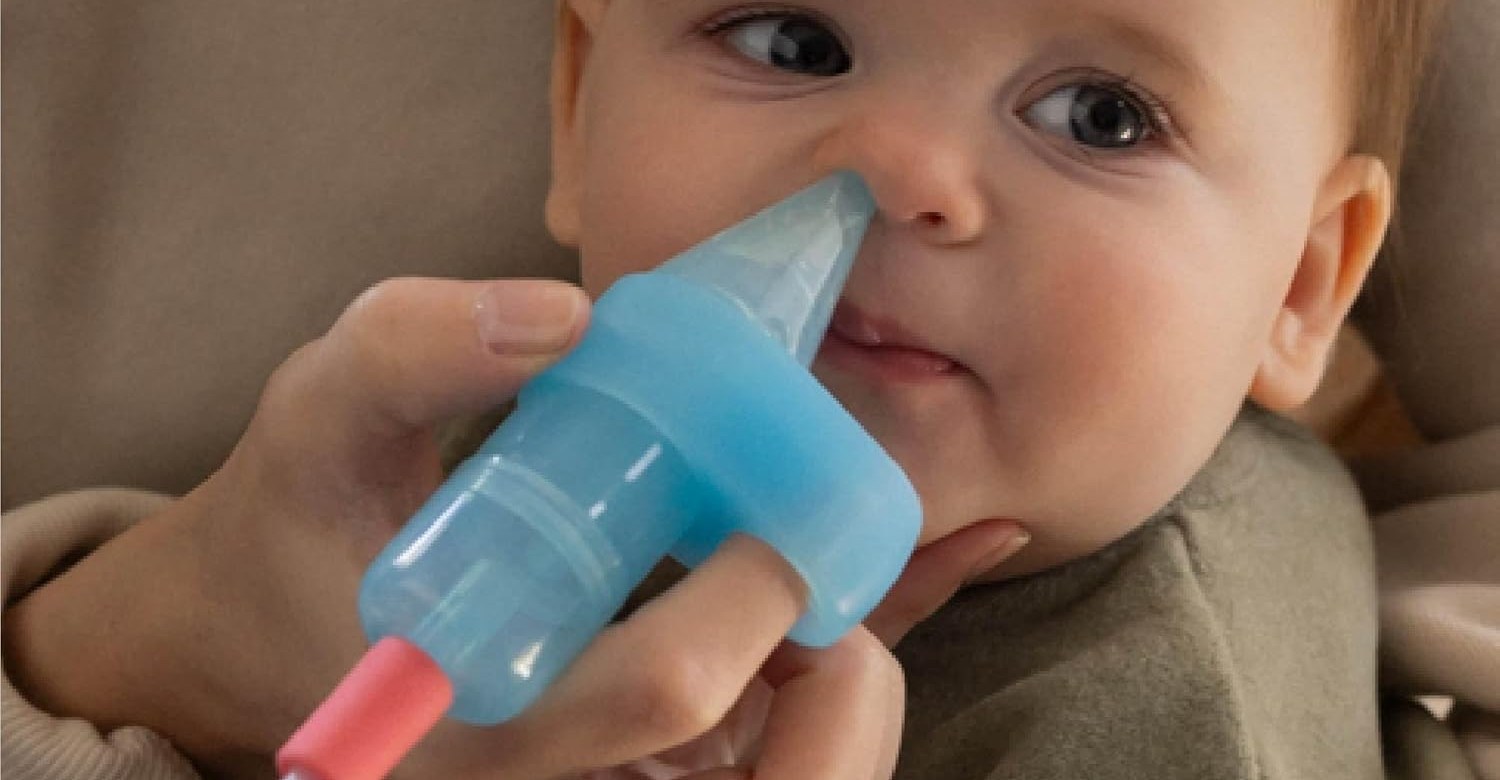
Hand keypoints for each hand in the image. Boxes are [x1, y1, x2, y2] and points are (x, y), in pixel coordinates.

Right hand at [3, 275, 1027, 778]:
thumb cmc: (292, 526)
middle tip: (809, 557)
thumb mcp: (320, 415)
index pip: (662, 690)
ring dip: (833, 700)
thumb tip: (566, 316)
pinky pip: (763, 779)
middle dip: (836, 663)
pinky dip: (809, 720)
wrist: (251, 637)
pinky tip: (783, 636)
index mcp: (475, 717)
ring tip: (795, 597)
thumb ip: (408, 350)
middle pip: (773, 775)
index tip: (774, 509)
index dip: (755, 597)